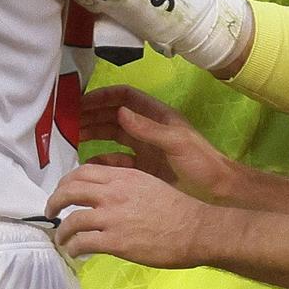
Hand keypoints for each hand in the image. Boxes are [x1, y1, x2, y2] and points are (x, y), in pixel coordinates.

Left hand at [48, 163, 213, 267]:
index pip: (83, 172)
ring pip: (72, 219)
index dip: (67, 182)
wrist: (197, 229)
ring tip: (60, 237)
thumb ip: (126, 186)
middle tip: (51, 211)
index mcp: (123, 176)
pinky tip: (73, 251)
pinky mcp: (116, 241)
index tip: (63, 191)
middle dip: (55, 201)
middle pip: (70, 191)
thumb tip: (108, 196)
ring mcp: (112, 217)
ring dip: (62, 230)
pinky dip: (73, 247)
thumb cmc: (179, 209)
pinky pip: (83, 242)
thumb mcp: (149, 184)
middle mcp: (113, 193)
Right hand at [71, 85, 238, 201]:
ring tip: (73, 138)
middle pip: (113, 115)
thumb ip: (149, 129)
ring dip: (93, 134)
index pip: (125, 97)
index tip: (83, 101)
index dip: (103, 96)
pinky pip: (116, 160)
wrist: (218, 192)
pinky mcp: (142, 168)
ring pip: (111, 136)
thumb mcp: (177, 143)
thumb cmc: (202, 162)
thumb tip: (120, 113)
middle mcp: (147, 128)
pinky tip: (88, 163)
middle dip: (92, 114)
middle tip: (70, 120)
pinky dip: (101, 160)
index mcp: (157, 116)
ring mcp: (143, 148)